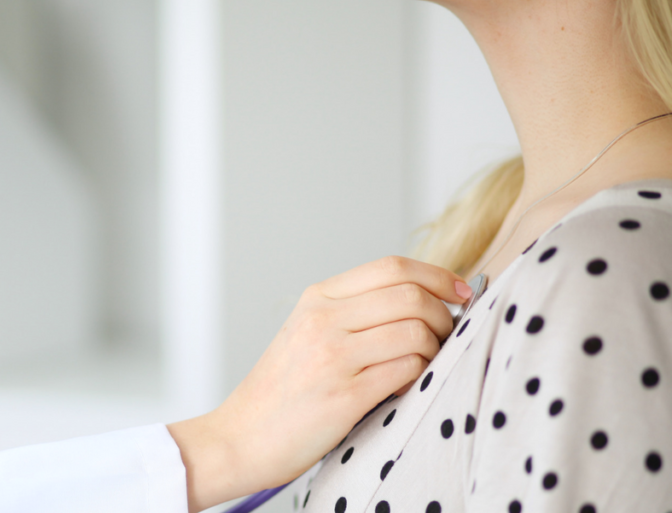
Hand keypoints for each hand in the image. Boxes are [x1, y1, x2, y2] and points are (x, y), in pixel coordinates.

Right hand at [167, 256, 471, 511]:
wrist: (242, 436)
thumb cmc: (282, 390)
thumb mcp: (307, 332)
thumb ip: (354, 312)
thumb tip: (423, 298)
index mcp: (316, 299)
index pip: (391, 267)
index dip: (437, 275)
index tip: (460, 291)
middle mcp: (323, 321)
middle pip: (410, 296)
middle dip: (444, 315)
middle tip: (448, 335)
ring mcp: (332, 357)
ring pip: (415, 332)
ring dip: (434, 350)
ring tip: (423, 365)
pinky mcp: (344, 395)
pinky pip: (407, 370)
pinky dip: (418, 376)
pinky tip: (404, 386)